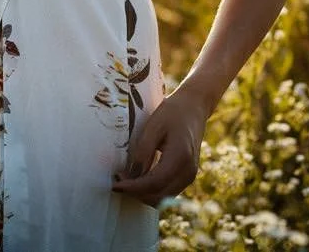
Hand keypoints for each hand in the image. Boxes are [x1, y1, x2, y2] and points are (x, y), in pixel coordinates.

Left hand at [110, 87, 210, 206]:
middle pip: (159, 196)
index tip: (115, 186)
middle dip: (136, 193)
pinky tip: (138, 180)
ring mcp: (189, 176)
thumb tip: (131, 176)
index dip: (133, 188)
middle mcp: (188, 171)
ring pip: (163, 199)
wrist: (194, 108)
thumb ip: (143, 152)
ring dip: (143, 194)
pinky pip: (167, 192)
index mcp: (180, 156)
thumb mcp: (154, 126)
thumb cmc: (172, 113)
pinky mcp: (186, 177)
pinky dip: (151, 191)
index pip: (154, 182)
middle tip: (117, 181)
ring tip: (126, 180)